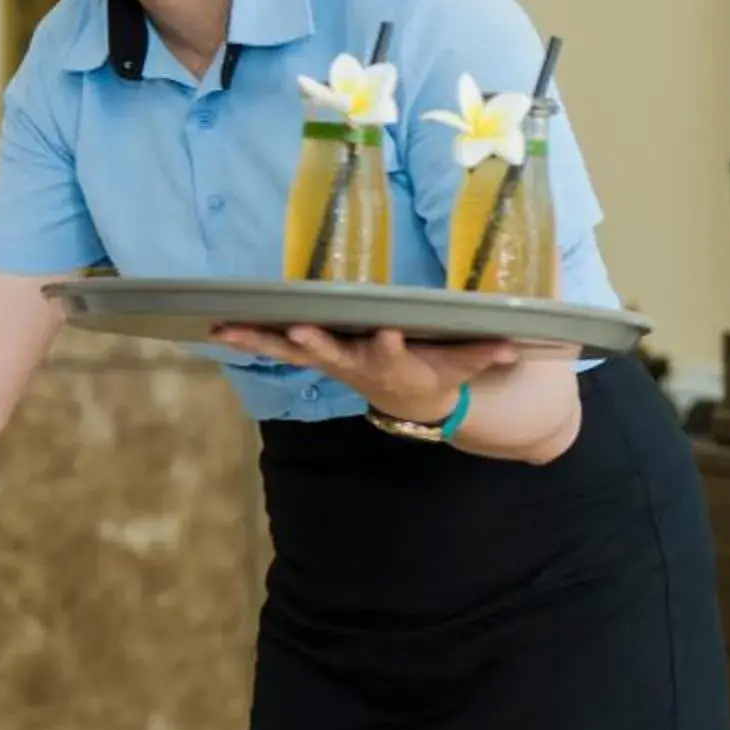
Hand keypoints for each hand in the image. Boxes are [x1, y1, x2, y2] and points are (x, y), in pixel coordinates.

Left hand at [208, 324, 518, 422]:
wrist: (409, 401)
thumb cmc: (437, 374)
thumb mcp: (463, 367)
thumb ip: (482, 355)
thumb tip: (511, 343)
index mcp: (395, 365)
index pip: (393, 355)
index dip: (390, 346)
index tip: (389, 334)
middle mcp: (355, 364)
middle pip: (331, 354)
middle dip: (315, 342)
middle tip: (298, 330)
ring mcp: (329, 360)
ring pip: (291, 349)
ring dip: (259, 341)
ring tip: (225, 329)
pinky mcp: (312, 354)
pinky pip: (276, 345)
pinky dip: (250, 338)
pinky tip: (218, 328)